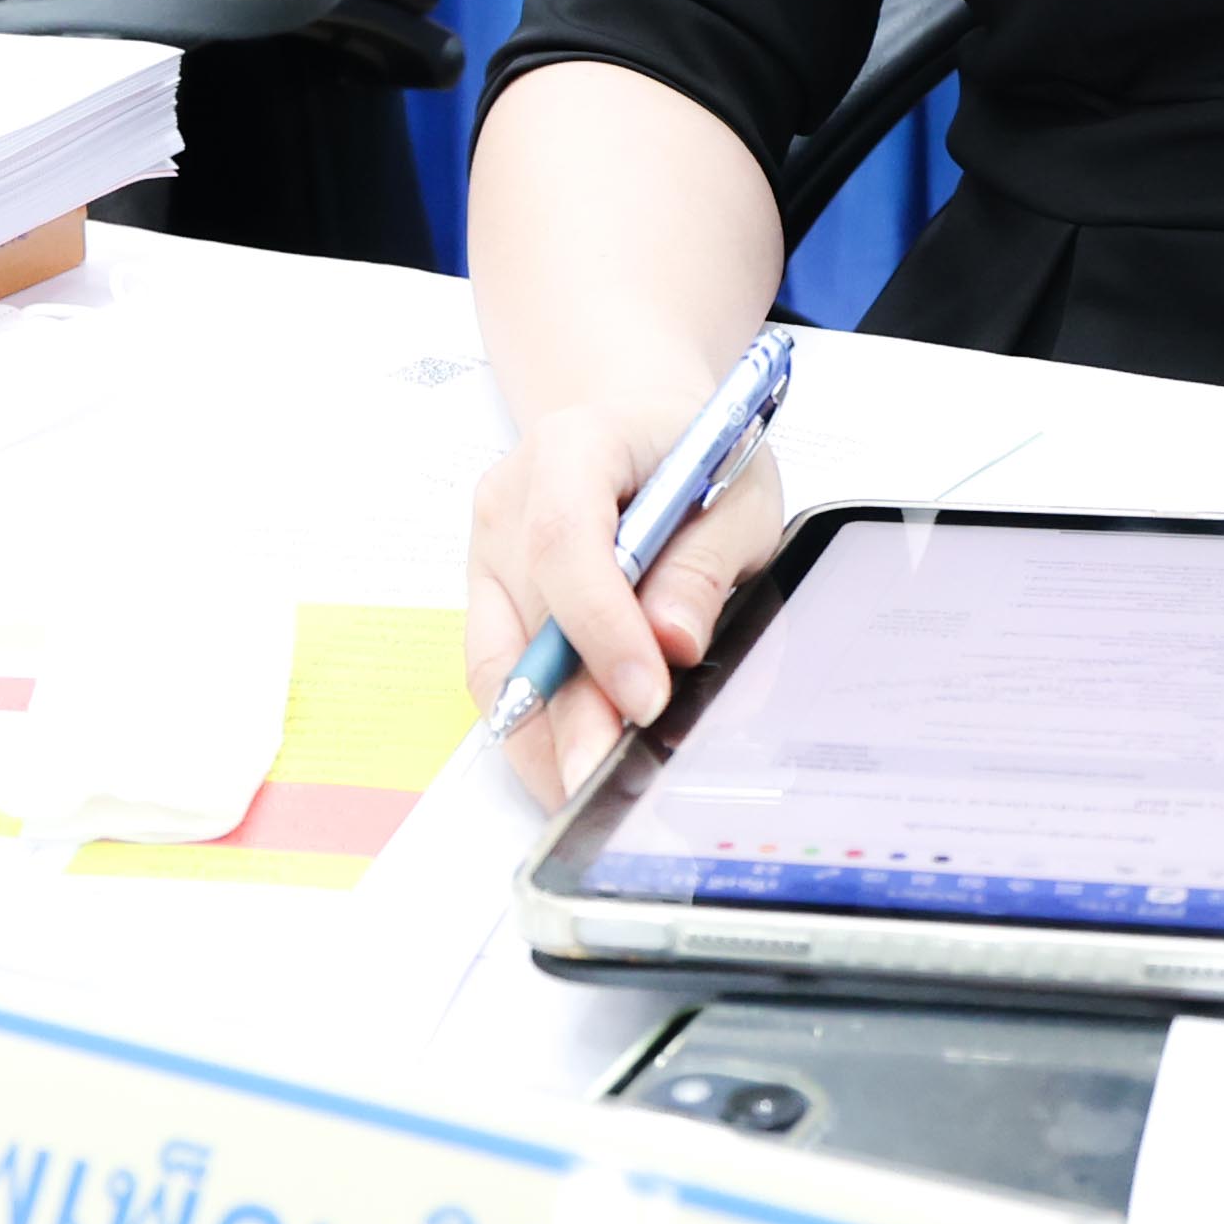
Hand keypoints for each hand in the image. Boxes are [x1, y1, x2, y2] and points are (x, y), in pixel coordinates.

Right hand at [462, 390, 786, 809]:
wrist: (643, 430)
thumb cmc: (695, 456)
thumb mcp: (736, 495)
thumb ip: (703, 564)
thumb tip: (672, 641)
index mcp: (576, 444)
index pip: (566, 540)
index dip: (601, 627)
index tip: (647, 697)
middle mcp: (513, 496)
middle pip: (531, 616)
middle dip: (573, 710)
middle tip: (610, 780)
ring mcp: (489, 549)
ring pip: (500, 659)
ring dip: (544, 734)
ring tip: (588, 793)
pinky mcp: (486, 595)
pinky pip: (497, 672)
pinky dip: (531, 726)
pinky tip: (566, 768)